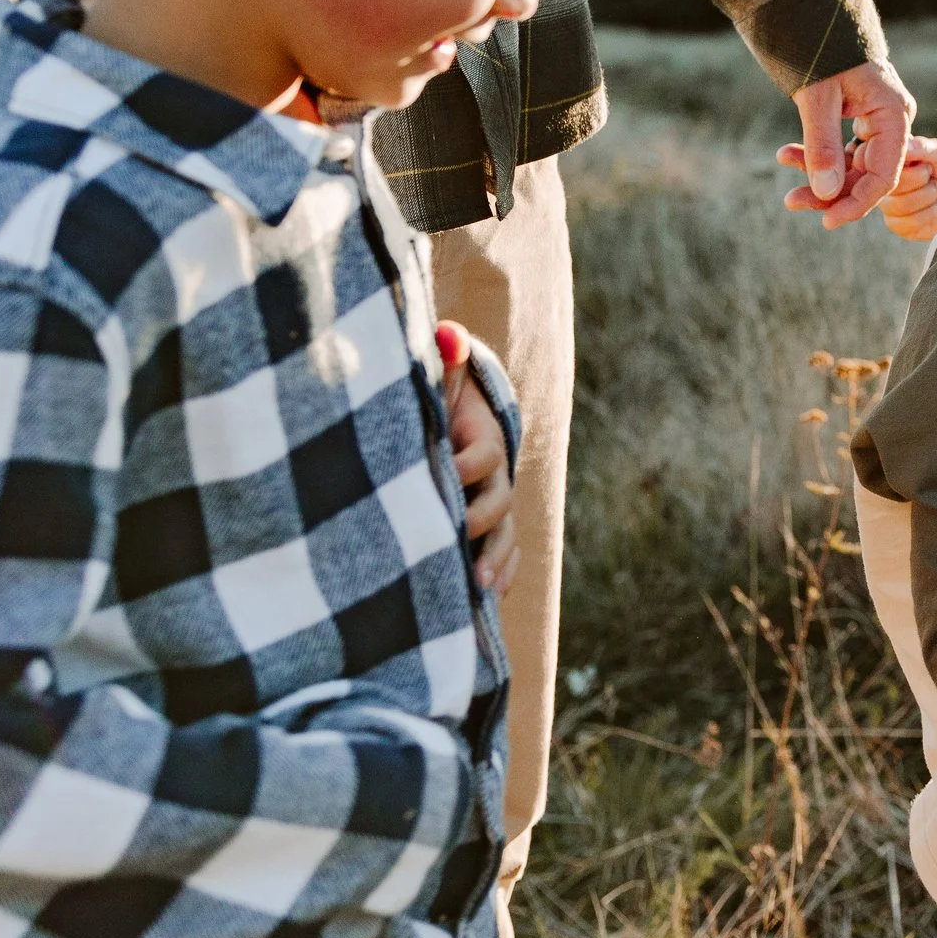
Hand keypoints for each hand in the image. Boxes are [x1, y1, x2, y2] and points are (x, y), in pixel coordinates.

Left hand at [439, 322, 519, 593]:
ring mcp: (491, 505)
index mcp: (480, 437)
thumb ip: (444, 362)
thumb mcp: (435, 379)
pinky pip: (500, 556)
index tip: (446, 472)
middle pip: (498, 500)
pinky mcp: (483, 530)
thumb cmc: (433, 400)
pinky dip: (497, 576)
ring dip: (494, 560)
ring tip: (477, 587)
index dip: (466, 464)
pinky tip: (486, 605)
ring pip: (503, 535)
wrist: (447, 419)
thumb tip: (446, 332)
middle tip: (461, 536)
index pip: (483, 454)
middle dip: (483, 521)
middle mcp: (493, 476)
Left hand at [780, 59, 916, 228]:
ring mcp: (877, 118)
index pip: (885, 174)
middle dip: (834, 194)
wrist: (812, 9)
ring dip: (823, 179)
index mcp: (894, 114)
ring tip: (789, 193)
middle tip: (793, 204)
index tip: (829, 221)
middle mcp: (892, 119)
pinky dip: (820, 158)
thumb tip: (826, 193)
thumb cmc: (819, 47)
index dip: (858, 202)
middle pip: (870, 173)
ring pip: (855, 164)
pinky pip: (846, 148)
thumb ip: (823, 147)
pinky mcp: (861, 116)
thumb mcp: (817, 98)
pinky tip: (789, 160)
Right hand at [878, 135, 936, 241]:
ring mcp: (888, 206)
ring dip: (927, 197)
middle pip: (893, 186)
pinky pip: (907, 222)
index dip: (912, 169)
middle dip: (922, 181)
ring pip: (901, 205)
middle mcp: (883, 185)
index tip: (927, 166)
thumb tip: (905, 146)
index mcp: (888, 164)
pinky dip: (928, 214)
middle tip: (933, 179)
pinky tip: (934, 208)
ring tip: (935, 192)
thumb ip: (923, 146)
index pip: (886, 166)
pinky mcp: (898, 226)